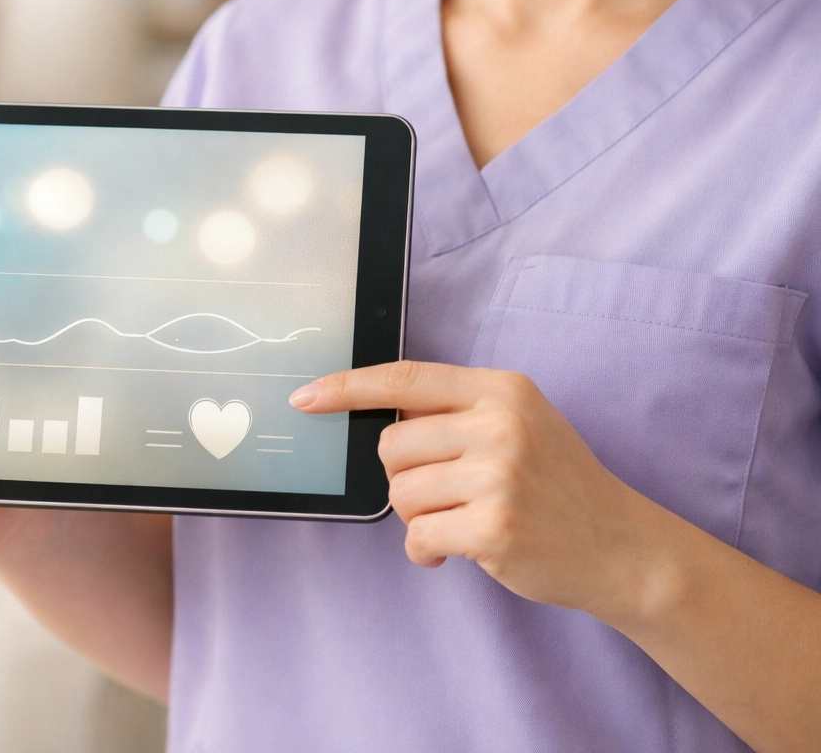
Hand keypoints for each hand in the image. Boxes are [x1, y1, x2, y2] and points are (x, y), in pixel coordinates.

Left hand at [291, 361, 662, 617]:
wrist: (622, 547)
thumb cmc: (558, 487)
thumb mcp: (520, 425)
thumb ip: (456, 415)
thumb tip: (380, 423)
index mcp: (501, 390)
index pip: (404, 379)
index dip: (347, 387)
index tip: (306, 398)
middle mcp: (500, 425)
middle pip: (391, 446)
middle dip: (404, 478)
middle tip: (447, 495)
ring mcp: (499, 476)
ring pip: (401, 494)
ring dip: (419, 518)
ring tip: (462, 521)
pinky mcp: (494, 526)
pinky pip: (418, 536)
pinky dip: (427, 550)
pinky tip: (457, 551)